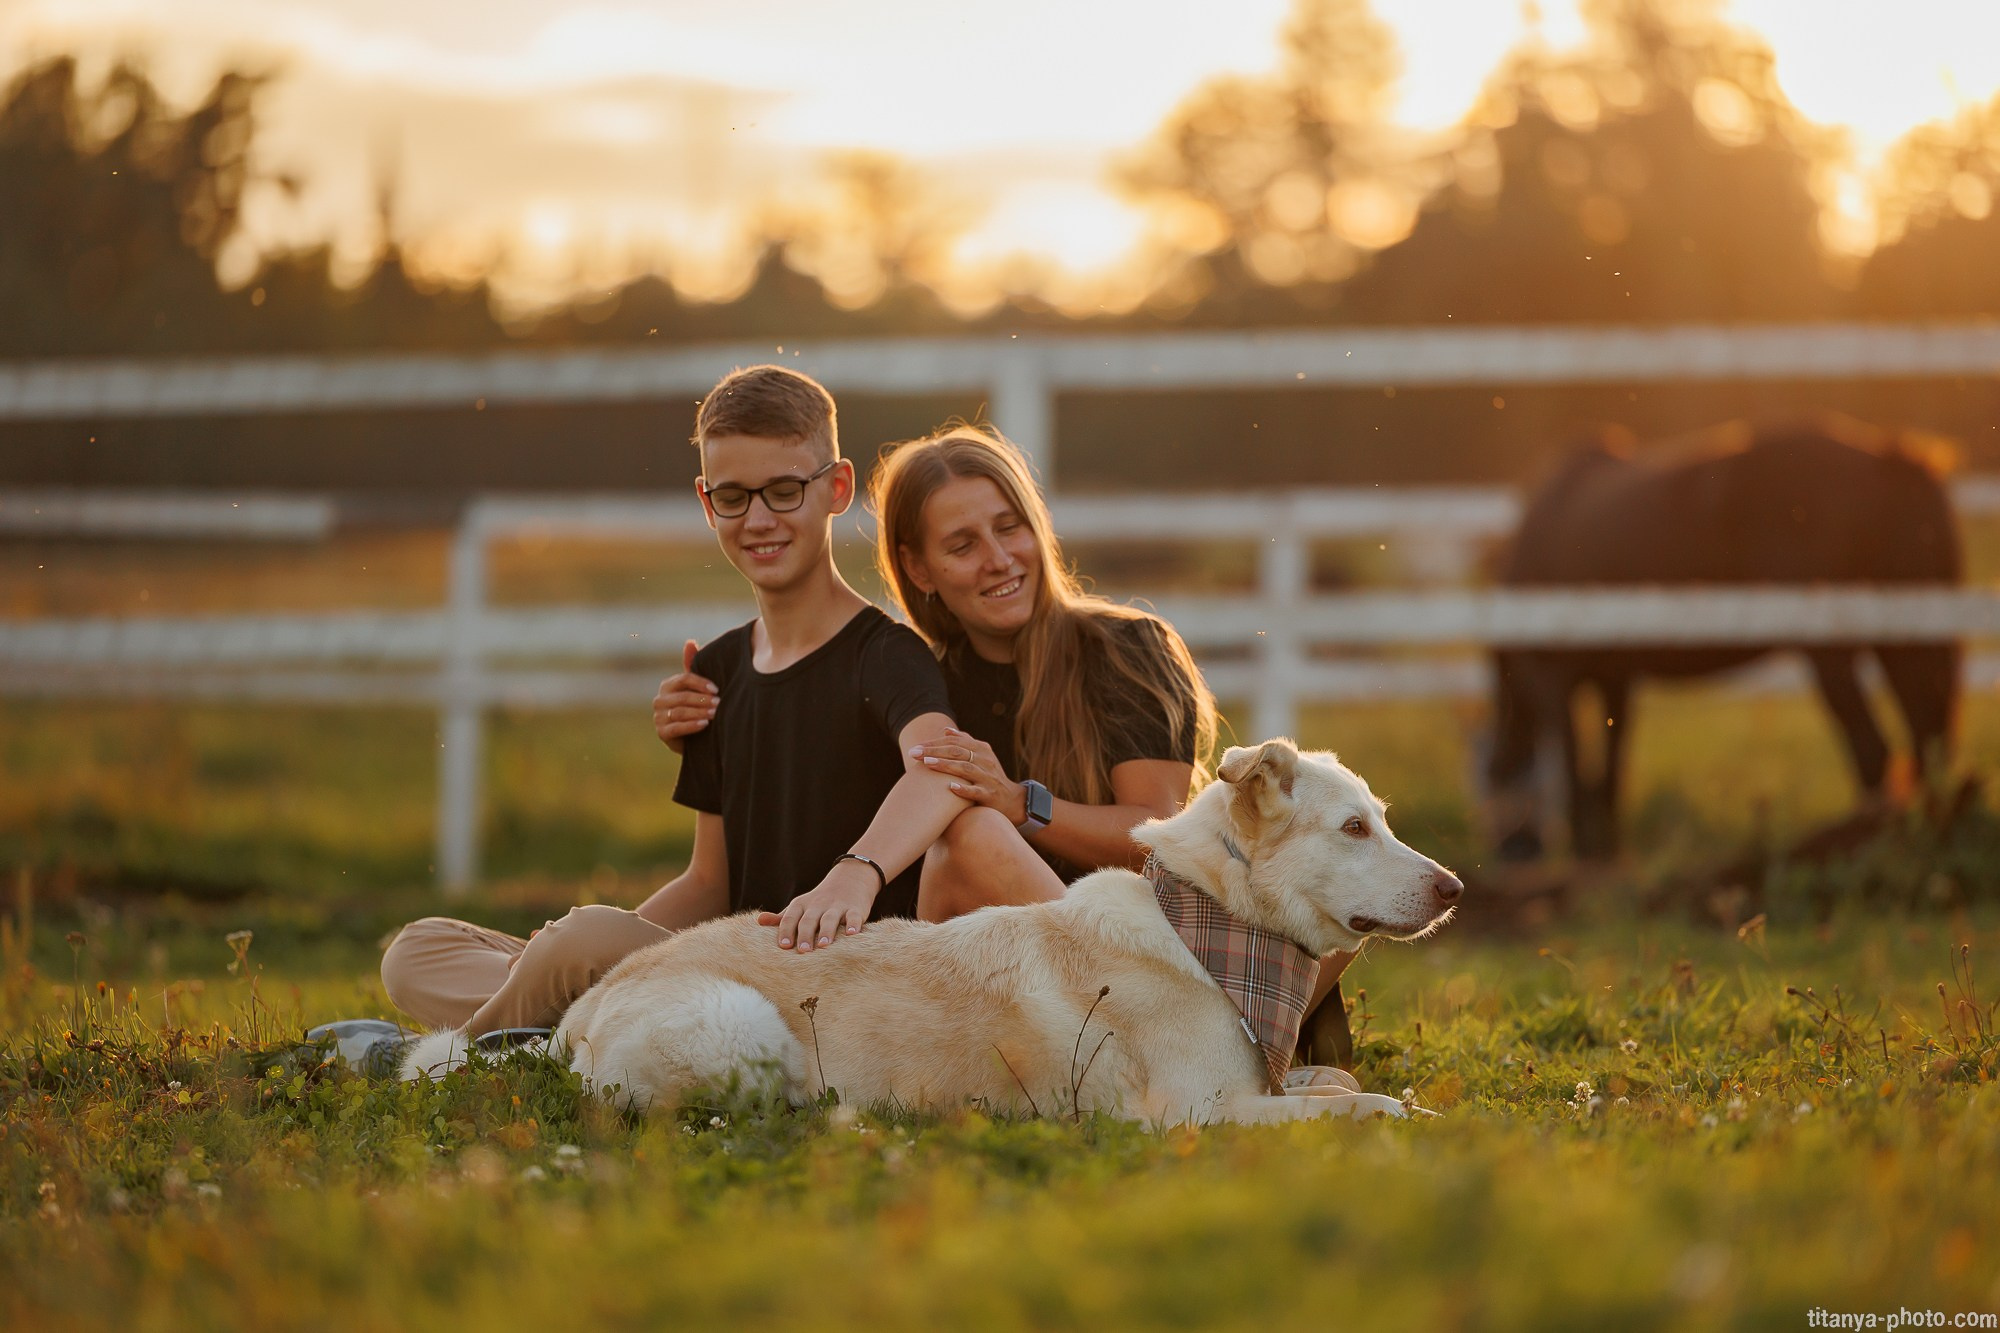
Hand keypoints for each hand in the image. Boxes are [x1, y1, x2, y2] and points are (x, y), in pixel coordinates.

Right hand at [652, 640, 718, 753]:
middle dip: (702, 700)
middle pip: (682, 696)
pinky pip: (675, 728)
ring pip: (679, 712)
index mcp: (668, 685)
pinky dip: (690, 725)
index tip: (717, 689)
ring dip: (698, 712)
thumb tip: (690, 642)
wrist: (697, 738)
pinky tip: (704, 724)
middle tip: (719, 703)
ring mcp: (658, 717)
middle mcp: (660, 700)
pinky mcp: (662, 733)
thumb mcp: (698, 688)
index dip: (700, 683)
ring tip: (715, 714)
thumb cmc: (698, 707)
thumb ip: (693, 666)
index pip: (683, 680)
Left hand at [758, 862, 878, 951]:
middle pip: (809, 919)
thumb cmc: (820, 901)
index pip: (790, 917)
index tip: (783, 946)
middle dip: (805, 934)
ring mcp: (837, 906)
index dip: (786, 930)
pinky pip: (854, 916)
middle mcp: (818, 905)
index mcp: (801, 905)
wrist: (851, 878)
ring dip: (826, 932)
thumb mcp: (800, 906)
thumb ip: (782, 918)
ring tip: (823, 946)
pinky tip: (851, 934)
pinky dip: (853, 924)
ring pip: (830, 918)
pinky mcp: (855, 908)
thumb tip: (758, 921)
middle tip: (803, 951)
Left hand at [913, 727, 1026, 824]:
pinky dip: (964, 789)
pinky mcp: (990, 794)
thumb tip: (946, 730)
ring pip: (965, 768)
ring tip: (927, 763)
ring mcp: (988, 777)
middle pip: (957, 752)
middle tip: (914, 753)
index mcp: (981, 749)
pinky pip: (976, 790)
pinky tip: (950, 788)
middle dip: (934, 751)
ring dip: (945, 765)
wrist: (1010, 800)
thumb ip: (965, 742)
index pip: (955, 741)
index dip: (935, 743)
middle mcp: (985, 760)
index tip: (916, 747)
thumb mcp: (980, 756)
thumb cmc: (989, 776)